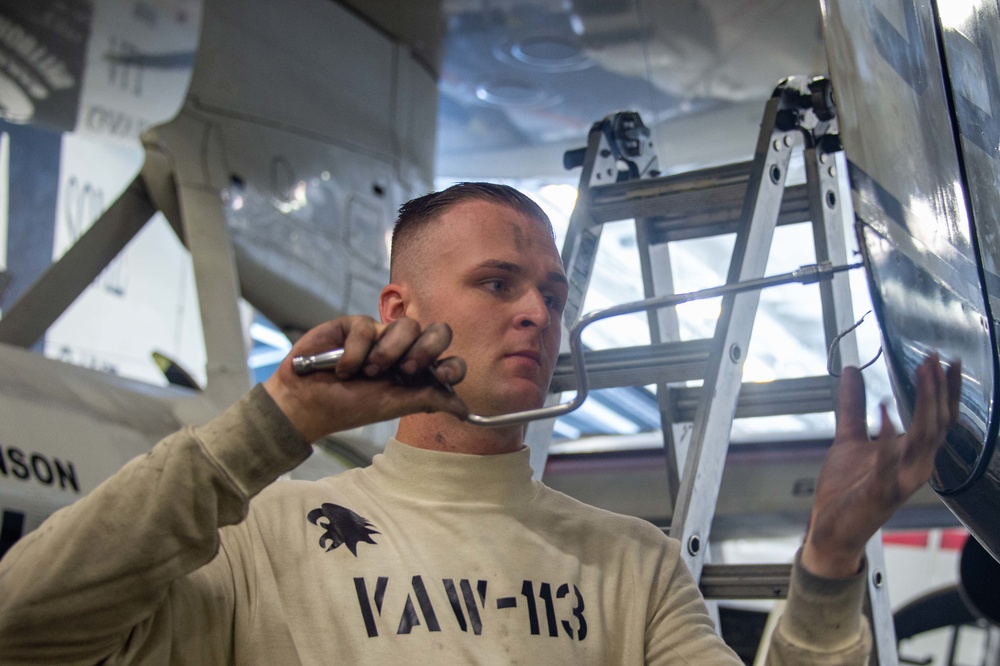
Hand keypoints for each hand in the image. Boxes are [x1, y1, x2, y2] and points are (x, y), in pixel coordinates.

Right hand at [263, 316, 467, 441]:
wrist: (307, 403)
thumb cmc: (350, 407)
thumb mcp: (394, 406)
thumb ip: (430, 400)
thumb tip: (466, 411)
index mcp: (418, 373)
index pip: (450, 359)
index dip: (450, 364)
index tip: (438, 375)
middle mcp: (404, 351)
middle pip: (439, 331)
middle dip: (425, 349)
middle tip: (404, 369)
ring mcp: (381, 336)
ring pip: (406, 325)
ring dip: (386, 352)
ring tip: (367, 372)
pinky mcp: (355, 325)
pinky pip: (369, 325)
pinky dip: (356, 351)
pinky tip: (342, 368)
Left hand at [802, 353, 960, 577]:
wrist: (831, 528)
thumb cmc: (846, 488)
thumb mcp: (849, 438)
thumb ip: (854, 406)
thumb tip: (852, 370)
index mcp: (913, 454)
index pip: (939, 418)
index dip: (946, 390)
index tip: (947, 361)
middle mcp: (916, 466)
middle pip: (937, 423)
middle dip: (938, 390)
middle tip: (936, 359)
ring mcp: (902, 480)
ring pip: (924, 439)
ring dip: (924, 405)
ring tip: (923, 375)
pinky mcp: (881, 492)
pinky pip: (890, 463)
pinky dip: (889, 438)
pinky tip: (885, 413)